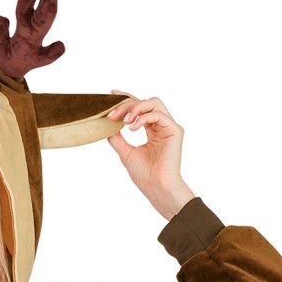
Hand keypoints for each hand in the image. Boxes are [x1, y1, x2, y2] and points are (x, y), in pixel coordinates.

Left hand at [106, 92, 194, 220]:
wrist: (156, 187)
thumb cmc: (144, 175)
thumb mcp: (126, 153)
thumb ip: (118, 139)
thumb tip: (106, 128)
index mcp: (152, 130)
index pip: (140, 108)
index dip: (127, 98)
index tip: (112, 94)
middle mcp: (162, 125)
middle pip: (145, 102)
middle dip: (127, 105)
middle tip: (112, 115)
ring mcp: (169, 126)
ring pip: (153, 103)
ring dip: (135, 108)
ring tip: (124, 121)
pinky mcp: (175, 130)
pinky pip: (158, 114)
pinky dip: (143, 118)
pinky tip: (132, 128)